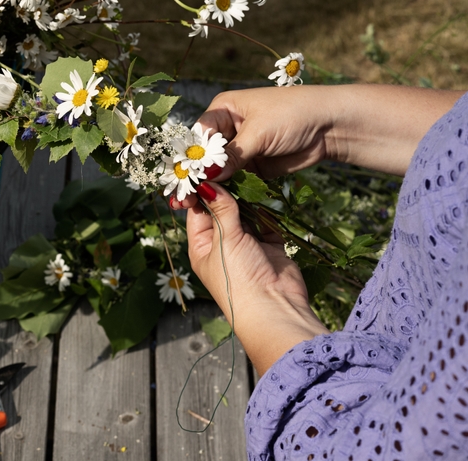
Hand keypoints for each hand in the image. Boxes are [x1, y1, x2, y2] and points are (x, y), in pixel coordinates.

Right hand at [171, 85, 461, 210]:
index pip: (199, 135)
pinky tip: (213, 205)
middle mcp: (227, 128)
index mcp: (223, 110)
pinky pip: (235, 181)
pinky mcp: (253, 166)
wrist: (331, 126)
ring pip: (218, 171)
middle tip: (182, 198)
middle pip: (204, 155)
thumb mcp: (259, 133)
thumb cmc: (293, 115)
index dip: (191, 158)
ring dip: (209, 187)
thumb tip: (207, 176)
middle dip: (196, 176)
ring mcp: (240, 149)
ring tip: (190, 206)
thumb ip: (232, 155)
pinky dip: (227, 192)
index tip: (184, 179)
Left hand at [186, 182, 326, 374]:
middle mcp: (221, 245)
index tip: (206, 167)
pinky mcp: (269, 246)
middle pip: (221, 209)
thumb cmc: (239, 279)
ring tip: (248, 174)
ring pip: (245, 213)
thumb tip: (209, 184)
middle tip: (231, 165)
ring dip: (248, 199)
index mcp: (201, 247)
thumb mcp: (225, 240)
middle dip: (227, 192)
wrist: (276, 308)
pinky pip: (267, 222)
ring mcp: (246, 245)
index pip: (197, 211)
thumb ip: (221, 210)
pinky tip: (266, 193)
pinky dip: (267, 211)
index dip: (201, 191)